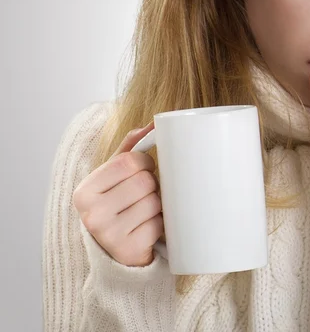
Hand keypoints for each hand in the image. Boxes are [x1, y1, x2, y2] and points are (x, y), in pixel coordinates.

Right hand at [72, 122, 164, 266]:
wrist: (112, 253)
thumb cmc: (116, 205)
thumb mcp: (113, 176)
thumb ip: (129, 148)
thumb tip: (152, 124)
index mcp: (84, 191)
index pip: (129, 161)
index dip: (144, 162)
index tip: (143, 168)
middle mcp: (92, 214)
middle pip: (144, 181)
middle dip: (151, 184)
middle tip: (143, 192)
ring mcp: (109, 236)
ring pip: (154, 201)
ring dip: (156, 204)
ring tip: (144, 210)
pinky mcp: (129, 251)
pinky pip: (159, 224)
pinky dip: (159, 224)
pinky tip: (146, 228)